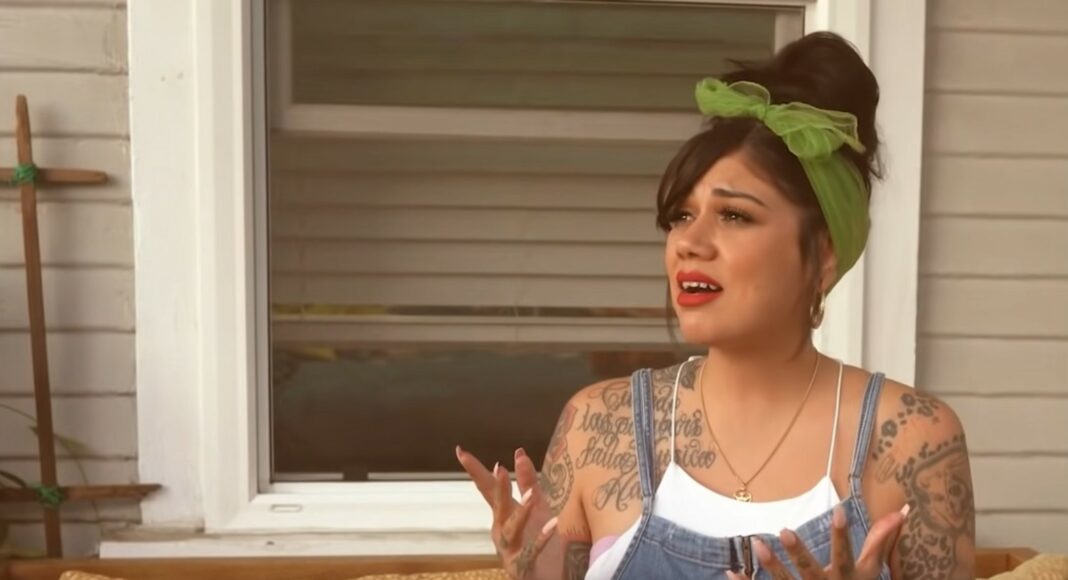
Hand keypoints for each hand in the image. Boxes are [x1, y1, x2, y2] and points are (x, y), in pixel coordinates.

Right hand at [457, 445, 559, 578]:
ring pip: (511, 530)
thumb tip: (518, 452)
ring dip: (520, 513)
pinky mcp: (522, 567)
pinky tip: (552, 525)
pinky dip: (540, 539)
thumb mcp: (537, 509)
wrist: (548, 578)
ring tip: (531, 496)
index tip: (460, 450)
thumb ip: (527, 482)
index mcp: (504, 516)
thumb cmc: (540, 543)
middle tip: (499, 467)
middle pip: (498, 507)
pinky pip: (530, 552)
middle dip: (498, 488)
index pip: (487, 489)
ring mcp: (510, 551)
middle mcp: (502, 532)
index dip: (475, 470)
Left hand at [728, 504, 909, 579]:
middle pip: (810, 571)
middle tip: (785, 530)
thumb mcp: (870, 572)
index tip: (839, 510)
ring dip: (771, 564)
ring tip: (757, 542)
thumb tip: (901, 511)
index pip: (845, 555)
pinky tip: (730, 572)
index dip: (843, 535)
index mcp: (845, 579)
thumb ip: (880, 542)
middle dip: (799, 553)